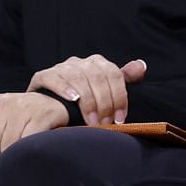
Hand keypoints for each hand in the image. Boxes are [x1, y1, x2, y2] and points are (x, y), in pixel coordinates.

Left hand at [0, 94, 68, 156]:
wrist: (56, 104)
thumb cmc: (20, 114)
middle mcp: (4, 103)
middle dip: (0, 151)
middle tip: (12, 143)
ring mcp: (24, 109)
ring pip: (7, 147)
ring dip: (15, 152)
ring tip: (23, 143)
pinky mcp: (42, 116)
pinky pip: (25, 143)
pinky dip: (29, 148)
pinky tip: (34, 141)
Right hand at [28, 55, 146, 124]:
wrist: (49, 105)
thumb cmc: (83, 99)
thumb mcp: (105, 89)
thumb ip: (123, 79)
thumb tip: (141, 66)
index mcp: (98, 63)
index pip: (114, 75)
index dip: (119, 98)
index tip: (119, 119)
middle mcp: (80, 62)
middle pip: (97, 77)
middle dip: (104, 103)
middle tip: (105, 123)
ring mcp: (61, 67)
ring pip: (78, 77)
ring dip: (88, 101)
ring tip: (91, 120)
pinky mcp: (44, 75)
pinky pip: (54, 78)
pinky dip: (65, 88)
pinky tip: (73, 99)